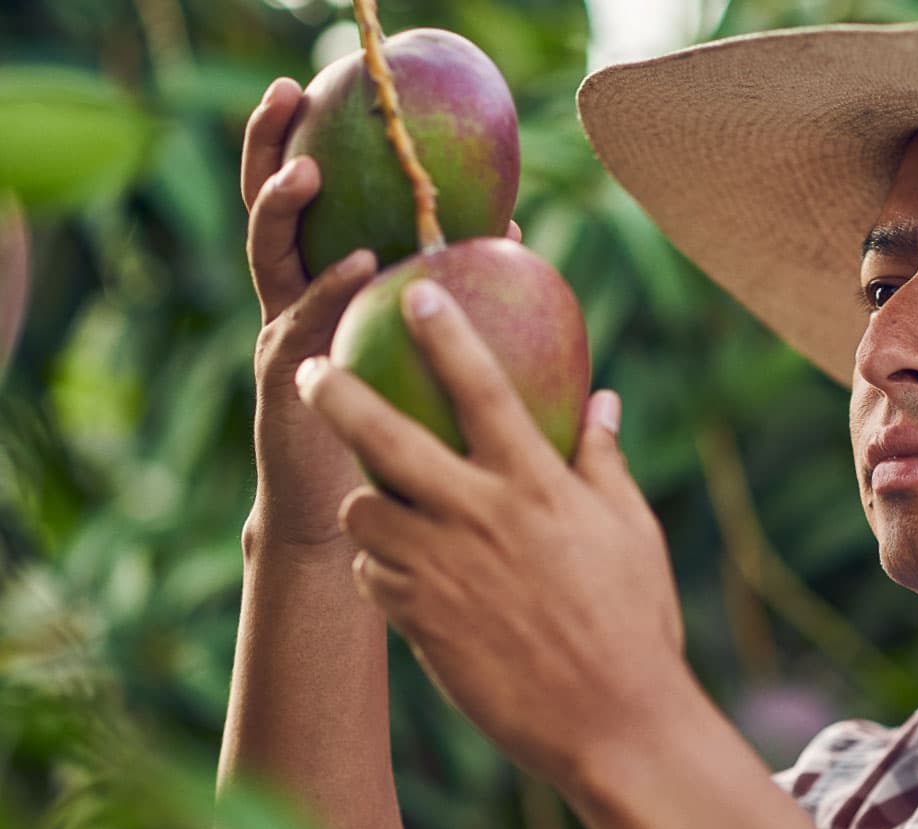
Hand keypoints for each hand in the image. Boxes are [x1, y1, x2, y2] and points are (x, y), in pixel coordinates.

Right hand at [241, 78, 523, 549]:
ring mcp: (277, 333)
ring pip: (268, 253)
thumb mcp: (417, 352)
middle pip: (270, 207)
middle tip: (290, 94)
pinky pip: (302, 323)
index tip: (319, 87)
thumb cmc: (395, 432)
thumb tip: (518, 238)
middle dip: (272, 146)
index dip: (307, 142)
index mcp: (319, 284)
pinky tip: (360, 266)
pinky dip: (328, 290)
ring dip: (284, 207)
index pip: (308, 201)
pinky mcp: (282, 378)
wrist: (344, 521)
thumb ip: (451, 297)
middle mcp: (290, 298)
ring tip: (309, 170)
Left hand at [294, 280, 692, 789]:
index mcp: (536, 485)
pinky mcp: (420, 623)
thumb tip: (604, 400)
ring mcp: (442, 572)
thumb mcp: (632, 532)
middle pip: (384, 437)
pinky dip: (380, 566)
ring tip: (373, 501)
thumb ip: (603, 460)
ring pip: (361, 512)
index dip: (444, 333)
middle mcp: (480, 517)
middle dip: (337, 393)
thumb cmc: (635, 621)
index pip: (481, 388)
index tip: (415, 290)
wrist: (613, 722)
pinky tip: (402, 571)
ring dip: (362, 500)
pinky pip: (374, 576)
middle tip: (311, 369)